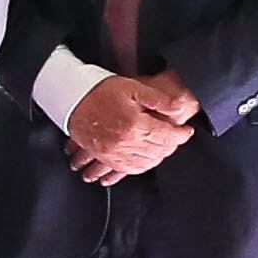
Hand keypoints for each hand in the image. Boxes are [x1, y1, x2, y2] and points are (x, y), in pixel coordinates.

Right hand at [69, 70, 200, 184]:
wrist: (71, 99)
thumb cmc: (100, 92)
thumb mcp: (134, 88)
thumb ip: (160, 100)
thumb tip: (180, 108)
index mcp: (135, 125)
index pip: (169, 137)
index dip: (182, 134)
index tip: (186, 131)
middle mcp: (125, 142)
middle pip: (160, 151)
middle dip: (172, 144)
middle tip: (175, 137)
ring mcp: (113, 152)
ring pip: (146, 162)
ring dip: (159, 156)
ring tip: (162, 147)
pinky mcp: (104, 156)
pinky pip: (127, 169)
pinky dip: (140, 167)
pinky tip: (146, 162)